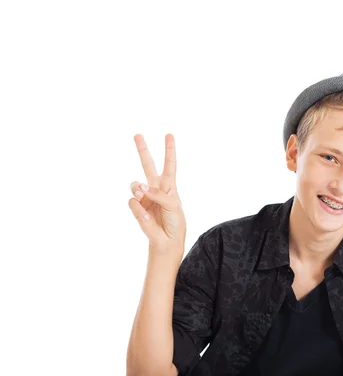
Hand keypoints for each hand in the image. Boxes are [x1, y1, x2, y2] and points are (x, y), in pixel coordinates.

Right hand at [129, 133, 186, 251]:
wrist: (167, 241)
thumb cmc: (175, 223)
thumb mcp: (173, 206)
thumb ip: (159, 194)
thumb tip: (140, 188)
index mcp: (169, 186)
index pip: (169, 164)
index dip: (169, 150)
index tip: (169, 134)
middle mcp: (155, 188)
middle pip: (148, 165)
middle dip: (142, 150)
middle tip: (137, 135)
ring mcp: (144, 197)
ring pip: (135, 184)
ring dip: (138, 189)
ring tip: (143, 197)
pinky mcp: (137, 207)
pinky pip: (133, 202)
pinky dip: (139, 208)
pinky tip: (146, 216)